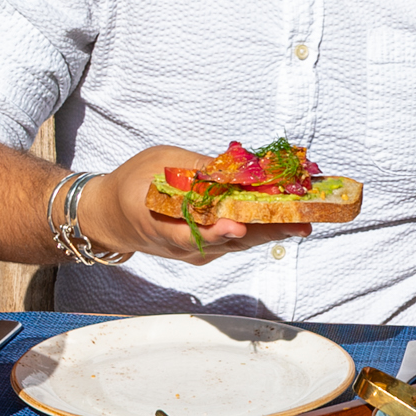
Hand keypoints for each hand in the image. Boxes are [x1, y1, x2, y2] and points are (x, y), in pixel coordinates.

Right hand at [77, 145, 302, 264]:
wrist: (111, 216)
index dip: (217, 232)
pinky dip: (260, 227)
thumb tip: (232, 166)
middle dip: (267, 230)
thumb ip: (195, 168)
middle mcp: (184, 246)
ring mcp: (198, 251)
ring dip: (273, 230)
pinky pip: (237, 239)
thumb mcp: (159, 163)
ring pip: (239, 242)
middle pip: (229, 241)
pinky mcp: (208, 249)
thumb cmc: (133, 184)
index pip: (192, 234)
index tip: (238, 226)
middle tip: (302, 222)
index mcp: (161, 224)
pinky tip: (286, 216)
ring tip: (305, 218)